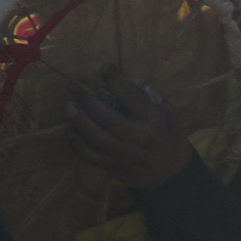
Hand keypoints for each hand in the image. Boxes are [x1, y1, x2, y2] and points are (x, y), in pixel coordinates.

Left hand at [68, 65, 193, 188]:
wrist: (172, 173)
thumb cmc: (171, 137)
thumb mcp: (169, 115)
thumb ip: (148, 99)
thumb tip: (124, 82)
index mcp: (155, 121)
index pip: (132, 97)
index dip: (116, 80)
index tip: (104, 67)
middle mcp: (138, 137)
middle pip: (106, 117)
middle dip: (87, 99)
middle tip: (72, 86)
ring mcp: (123, 153)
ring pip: (95, 136)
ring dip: (78, 120)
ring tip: (68, 105)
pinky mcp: (113, 165)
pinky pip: (89, 155)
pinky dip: (76, 143)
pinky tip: (69, 130)